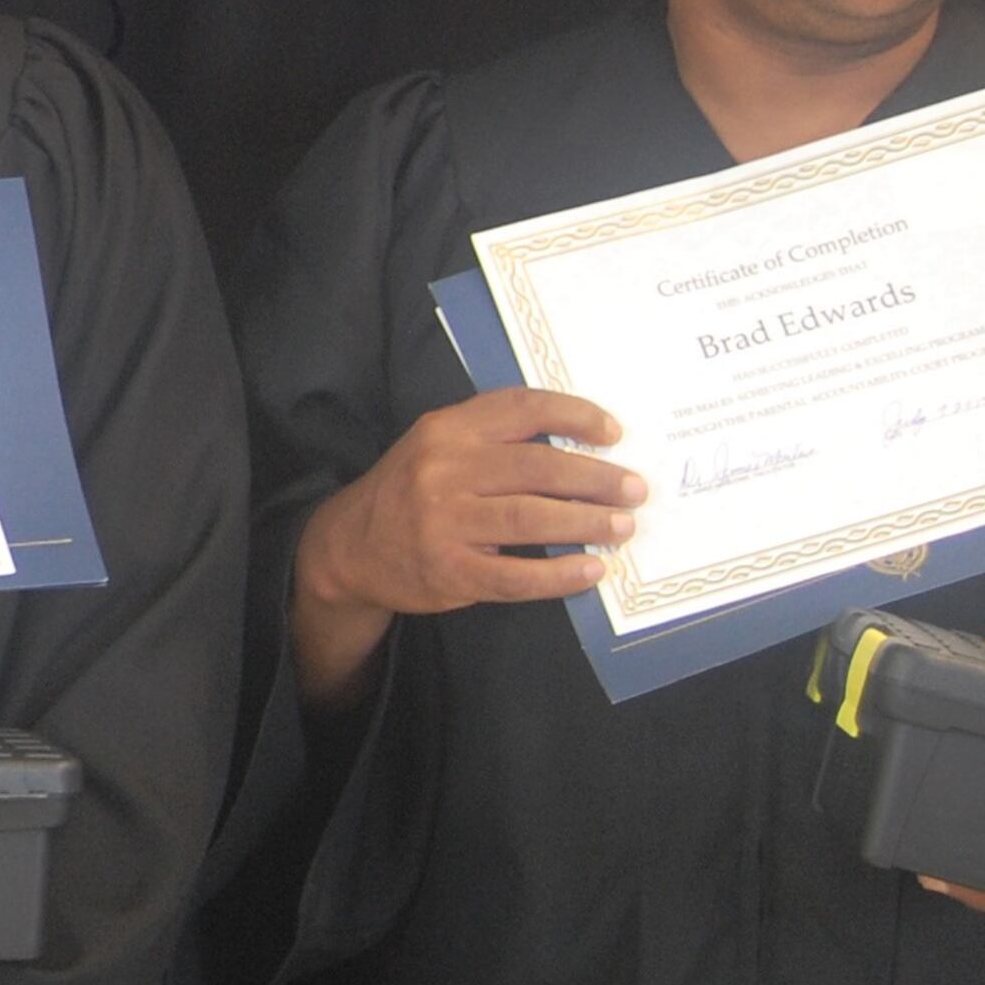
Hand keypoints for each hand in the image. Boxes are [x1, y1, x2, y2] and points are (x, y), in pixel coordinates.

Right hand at [291, 388, 640, 706]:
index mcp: (447, 429)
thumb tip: (579, 446)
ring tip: (623, 527)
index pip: (521, 409)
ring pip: (533, 519)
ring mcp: (444, 522)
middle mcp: (444, 469)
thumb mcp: (437, 446)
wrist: (349, 546)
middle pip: (537, 467)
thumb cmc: (410, 490)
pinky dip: (560, 575)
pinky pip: (517, 576)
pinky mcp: (450, 570)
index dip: (574, 416)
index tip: (613, 432)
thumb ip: (493, 439)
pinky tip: (592, 571)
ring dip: (588, 523)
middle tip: (635, 490)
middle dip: (596, 478)